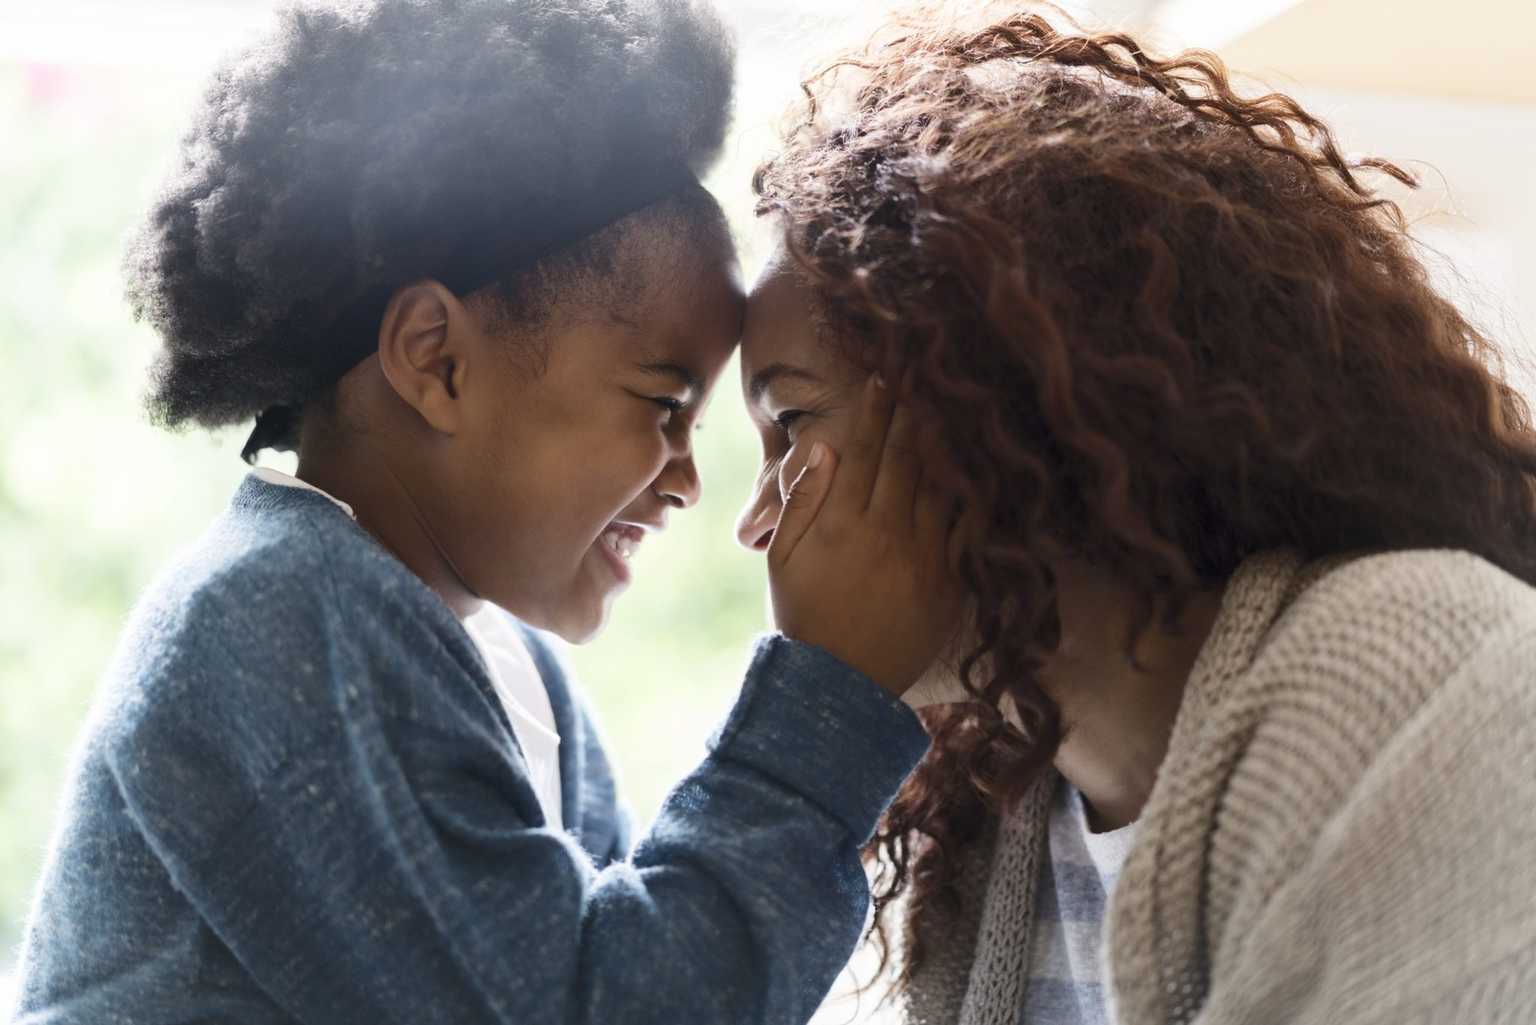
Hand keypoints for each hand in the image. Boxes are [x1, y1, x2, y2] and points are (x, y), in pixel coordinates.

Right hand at [767, 374, 962, 696]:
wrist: (840, 687)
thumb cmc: (804, 617)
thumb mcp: (783, 558)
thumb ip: (801, 499)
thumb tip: (822, 447)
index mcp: (842, 524)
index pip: (863, 451)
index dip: (874, 410)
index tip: (883, 379)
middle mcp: (886, 534)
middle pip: (906, 459)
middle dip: (913, 415)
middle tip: (923, 380)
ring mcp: (923, 559)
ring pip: (941, 486)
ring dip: (945, 447)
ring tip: (950, 414)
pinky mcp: (950, 584)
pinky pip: (966, 529)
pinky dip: (971, 496)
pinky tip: (973, 473)